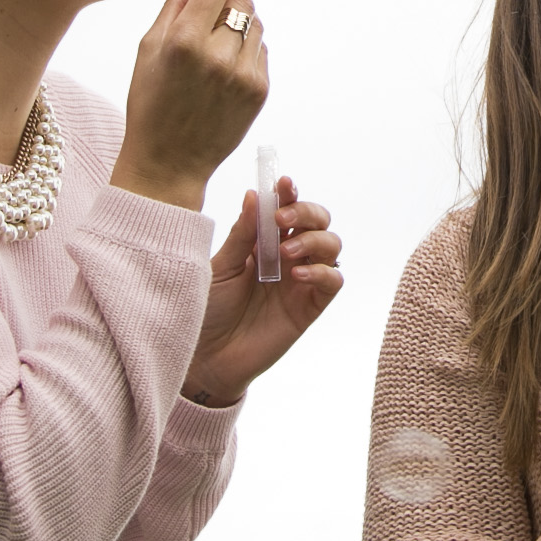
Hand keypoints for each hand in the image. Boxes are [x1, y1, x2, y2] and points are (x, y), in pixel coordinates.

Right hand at [110, 0, 269, 210]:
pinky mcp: (259, 90)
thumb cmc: (151, 105)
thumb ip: (175, 4)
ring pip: (256, 23)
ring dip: (241, 20)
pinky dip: (246, 47)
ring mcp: (243, 75)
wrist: (169, 161)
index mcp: (184, 42)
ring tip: (216, 39)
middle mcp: (218, 56)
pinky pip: (261, 50)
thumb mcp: (148, 49)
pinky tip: (224, 64)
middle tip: (217, 2)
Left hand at [181, 175, 342, 405]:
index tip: (283, 182)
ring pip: (332, 245)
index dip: (289, 193)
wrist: (207, 358)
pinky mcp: (310, 307)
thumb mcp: (220, 268)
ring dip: (314, 240)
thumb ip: (242, 236)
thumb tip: (254, 195)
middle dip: (306, 211)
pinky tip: (297, 276)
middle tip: (281, 219)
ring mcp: (301, 281)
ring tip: (286, 252)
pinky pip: (334, 281)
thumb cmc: (209, 310)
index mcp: (265, 243)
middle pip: (318, 221)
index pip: (286, 209)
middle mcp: (288, 257)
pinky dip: (323, 272)